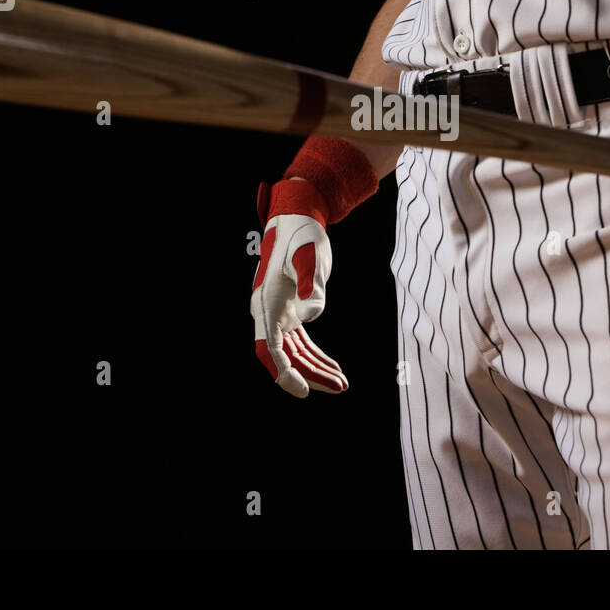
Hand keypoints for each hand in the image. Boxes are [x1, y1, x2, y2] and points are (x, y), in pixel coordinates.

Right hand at [250, 179, 348, 397]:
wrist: (297, 218)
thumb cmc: (302, 235)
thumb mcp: (309, 254)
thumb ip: (310, 279)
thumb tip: (310, 309)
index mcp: (267, 302)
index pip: (269, 349)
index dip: (284, 373)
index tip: (304, 390)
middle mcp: (268, 312)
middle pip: (285, 357)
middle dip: (311, 376)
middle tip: (340, 387)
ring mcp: (278, 313)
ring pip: (294, 353)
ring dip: (316, 370)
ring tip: (342, 382)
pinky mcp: (290, 311)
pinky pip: (301, 343)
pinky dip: (317, 356)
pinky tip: (334, 368)